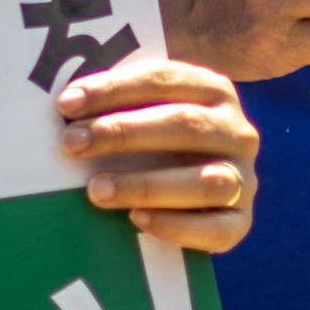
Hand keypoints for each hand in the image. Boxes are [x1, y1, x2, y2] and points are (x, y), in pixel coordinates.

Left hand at [60, 54, 259, 254]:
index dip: (113, 89)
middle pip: (183, 125)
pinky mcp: (241, 221)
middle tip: (72, 145)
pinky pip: (216, 229)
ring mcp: (244, 178)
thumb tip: (65, 106)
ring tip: (95, 190)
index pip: (162, 80)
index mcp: (214, 90)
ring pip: (204, 181)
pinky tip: (136, 219)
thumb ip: (120, 104)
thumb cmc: (159, 142)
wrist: (204, 193)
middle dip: (122, 133)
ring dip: (145, 184)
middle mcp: (237, 131)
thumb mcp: (149, 112)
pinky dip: (175, 226)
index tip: (66, 104)